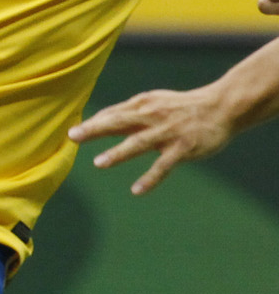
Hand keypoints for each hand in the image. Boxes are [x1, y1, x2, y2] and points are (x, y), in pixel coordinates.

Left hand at [69, 86, 234, 194]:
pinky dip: (150, 178)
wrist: (222, 107)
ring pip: (139, 143)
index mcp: (142, 105)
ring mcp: (167, 133)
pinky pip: (164, 165)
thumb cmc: (180, 107)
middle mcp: (152, 116)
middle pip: (119, 122)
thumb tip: (96, 121)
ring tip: (99, 162)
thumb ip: (127, 113)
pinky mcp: (183, 148)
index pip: (112, 114)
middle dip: (95, 129)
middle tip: (72, 136)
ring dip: (119, 152)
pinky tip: (136, 190)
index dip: (92, 122)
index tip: (72, 132)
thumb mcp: (153, 102)